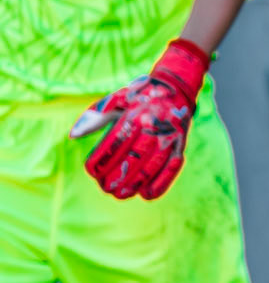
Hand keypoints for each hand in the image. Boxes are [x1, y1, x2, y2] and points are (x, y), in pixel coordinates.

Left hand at [72, 38, 208, 200]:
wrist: (176, 87)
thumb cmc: (139, 97)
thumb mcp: (116, 100)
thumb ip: (94, 117)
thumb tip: (73, 135)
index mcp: (135, 115)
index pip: (115, 142)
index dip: (102, 159)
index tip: (91, 171)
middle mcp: (153, 127)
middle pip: (134, 158)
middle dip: (118, 176)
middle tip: (105, 188)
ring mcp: (169, 137)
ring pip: (152, 166)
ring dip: (136, 184)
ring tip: (121, 194)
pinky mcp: (180, 145)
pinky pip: (172, 169)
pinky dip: (160, 184)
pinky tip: (146, 195)